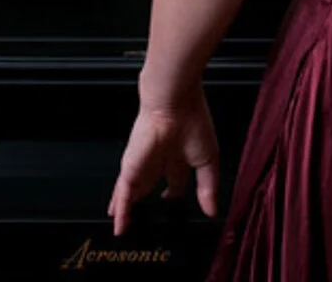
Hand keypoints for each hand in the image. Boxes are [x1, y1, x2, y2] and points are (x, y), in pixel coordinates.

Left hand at [107, 83, 219, 236]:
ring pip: (132, 192)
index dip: (173, 196)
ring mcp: (143, 166)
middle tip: (145, 221)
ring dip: (128, 208)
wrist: (175, 104)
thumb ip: (208, 188)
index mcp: (178, 158)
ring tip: (123, 226)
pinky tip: (119, 226)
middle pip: (149, 186)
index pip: (174, 182)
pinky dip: (121, 212)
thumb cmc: (193, 122)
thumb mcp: (208, 161)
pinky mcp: (131, 169)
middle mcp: (158, 161)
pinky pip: (123, 196)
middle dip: (147, 201)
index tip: (173, 210)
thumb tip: (212, 211)